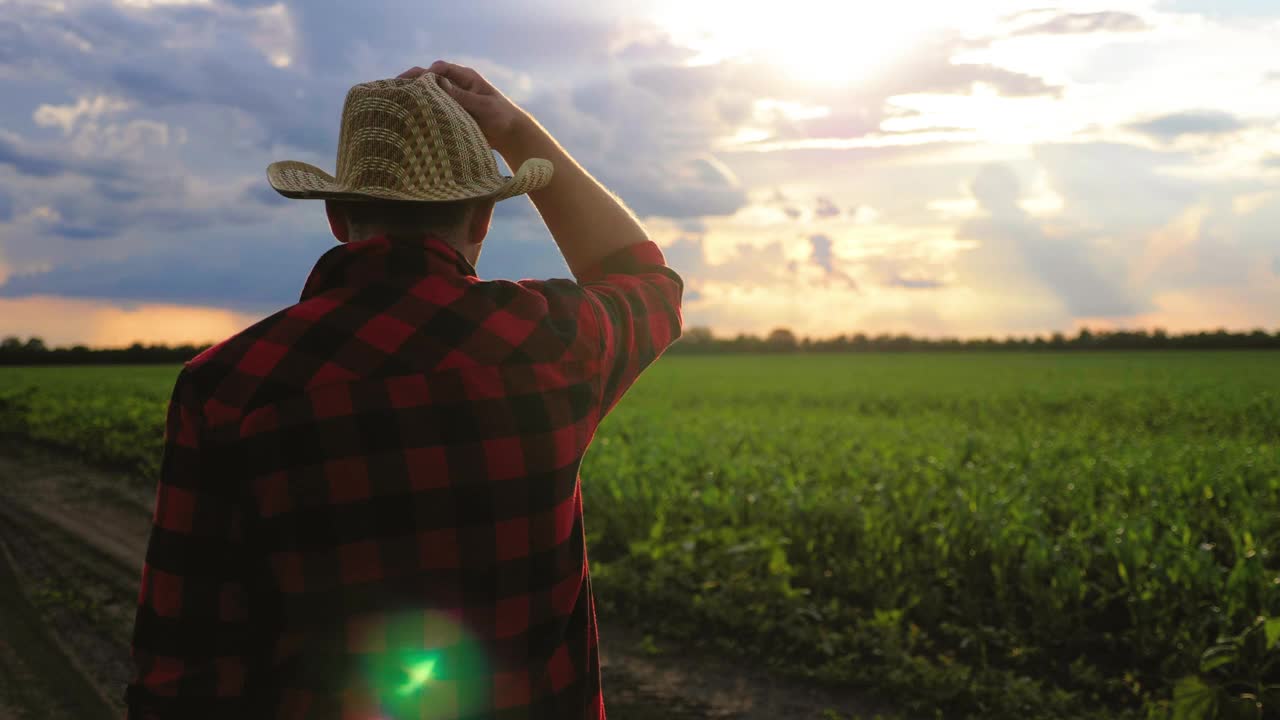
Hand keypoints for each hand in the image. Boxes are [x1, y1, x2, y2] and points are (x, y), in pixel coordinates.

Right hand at [397, 61, 532, 155]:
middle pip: (428, 79)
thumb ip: (462, 96)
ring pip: (427, 95)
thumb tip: (438, 84)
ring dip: (413, 97)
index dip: (425, 74)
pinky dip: (419, 112)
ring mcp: (450, 100)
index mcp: (465, 77)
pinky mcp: (448, 114)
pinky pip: (431, 111)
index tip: (414, 84)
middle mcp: (455, 86)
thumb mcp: (484, 106)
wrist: (510, 136)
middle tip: (392, 89)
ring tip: (393, 102)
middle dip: (411, 82)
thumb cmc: (502, 117)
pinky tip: (405, 117)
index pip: (440, 68)